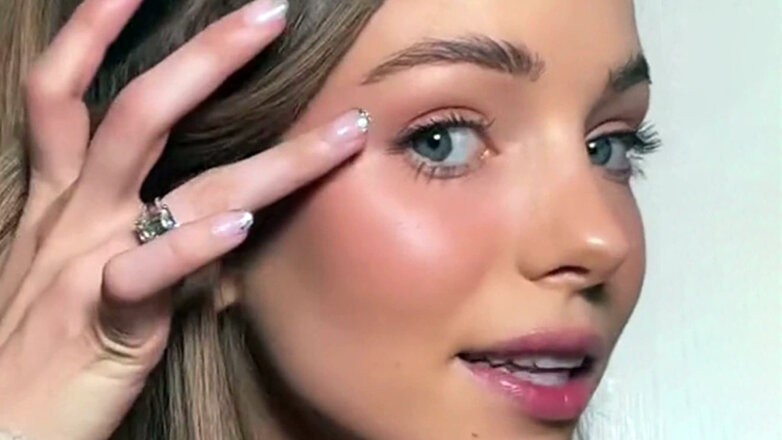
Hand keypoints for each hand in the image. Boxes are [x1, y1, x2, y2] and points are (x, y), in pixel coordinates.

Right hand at [0, 0, 368, 438]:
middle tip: (269, 13)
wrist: (0, 423)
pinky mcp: (107, 320)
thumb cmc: (45, 341)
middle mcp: (71, 216)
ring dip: (272, 157)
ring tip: (343, 131)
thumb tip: (209, 212)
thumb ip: (131, 229)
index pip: (60, 94)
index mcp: (58, 200)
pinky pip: (149, 271)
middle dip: (204, 57)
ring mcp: (86, 262)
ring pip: (177, 184)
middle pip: (134, 112)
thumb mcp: (75, 269)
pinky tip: (243, 224)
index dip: (89, 31)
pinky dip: (195, 243)